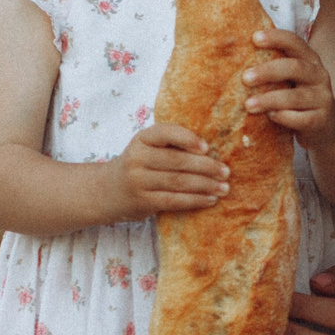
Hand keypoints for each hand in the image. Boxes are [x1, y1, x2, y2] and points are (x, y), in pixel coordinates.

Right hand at [111, 122, 231, 217]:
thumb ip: (171, 146)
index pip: (165, 133)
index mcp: (142, 139)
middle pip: (177, 161)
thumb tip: (212, 151)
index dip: (187, 138)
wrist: (108, 191)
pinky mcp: (143, 201)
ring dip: (205, 186)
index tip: (207, 147)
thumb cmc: (139, 166)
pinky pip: (173, 200)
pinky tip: (210, 200)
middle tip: (226, 171)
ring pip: (178, 182)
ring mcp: (138, 181)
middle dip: (206, 167)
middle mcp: (137, 158)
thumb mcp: (147, 149)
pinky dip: (195, 200)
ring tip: (224, 188)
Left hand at [244, 27, 334, 147]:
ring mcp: (322, 99)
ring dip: (269, 99)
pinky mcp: (321, 121)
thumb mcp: (291, 80)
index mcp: (310, 61)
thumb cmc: (298, 99)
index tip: (254, 38)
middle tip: (245, 78)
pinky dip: (284, 117)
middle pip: (294, 68)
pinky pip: (301, 119)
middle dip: (268, 71)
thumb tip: (234, 58)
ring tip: (248, 105)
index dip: (276, 38)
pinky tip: (270, 117)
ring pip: (295, 97)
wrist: (326, 128)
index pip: (295, 42)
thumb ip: (274, 69)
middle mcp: (319, 76)